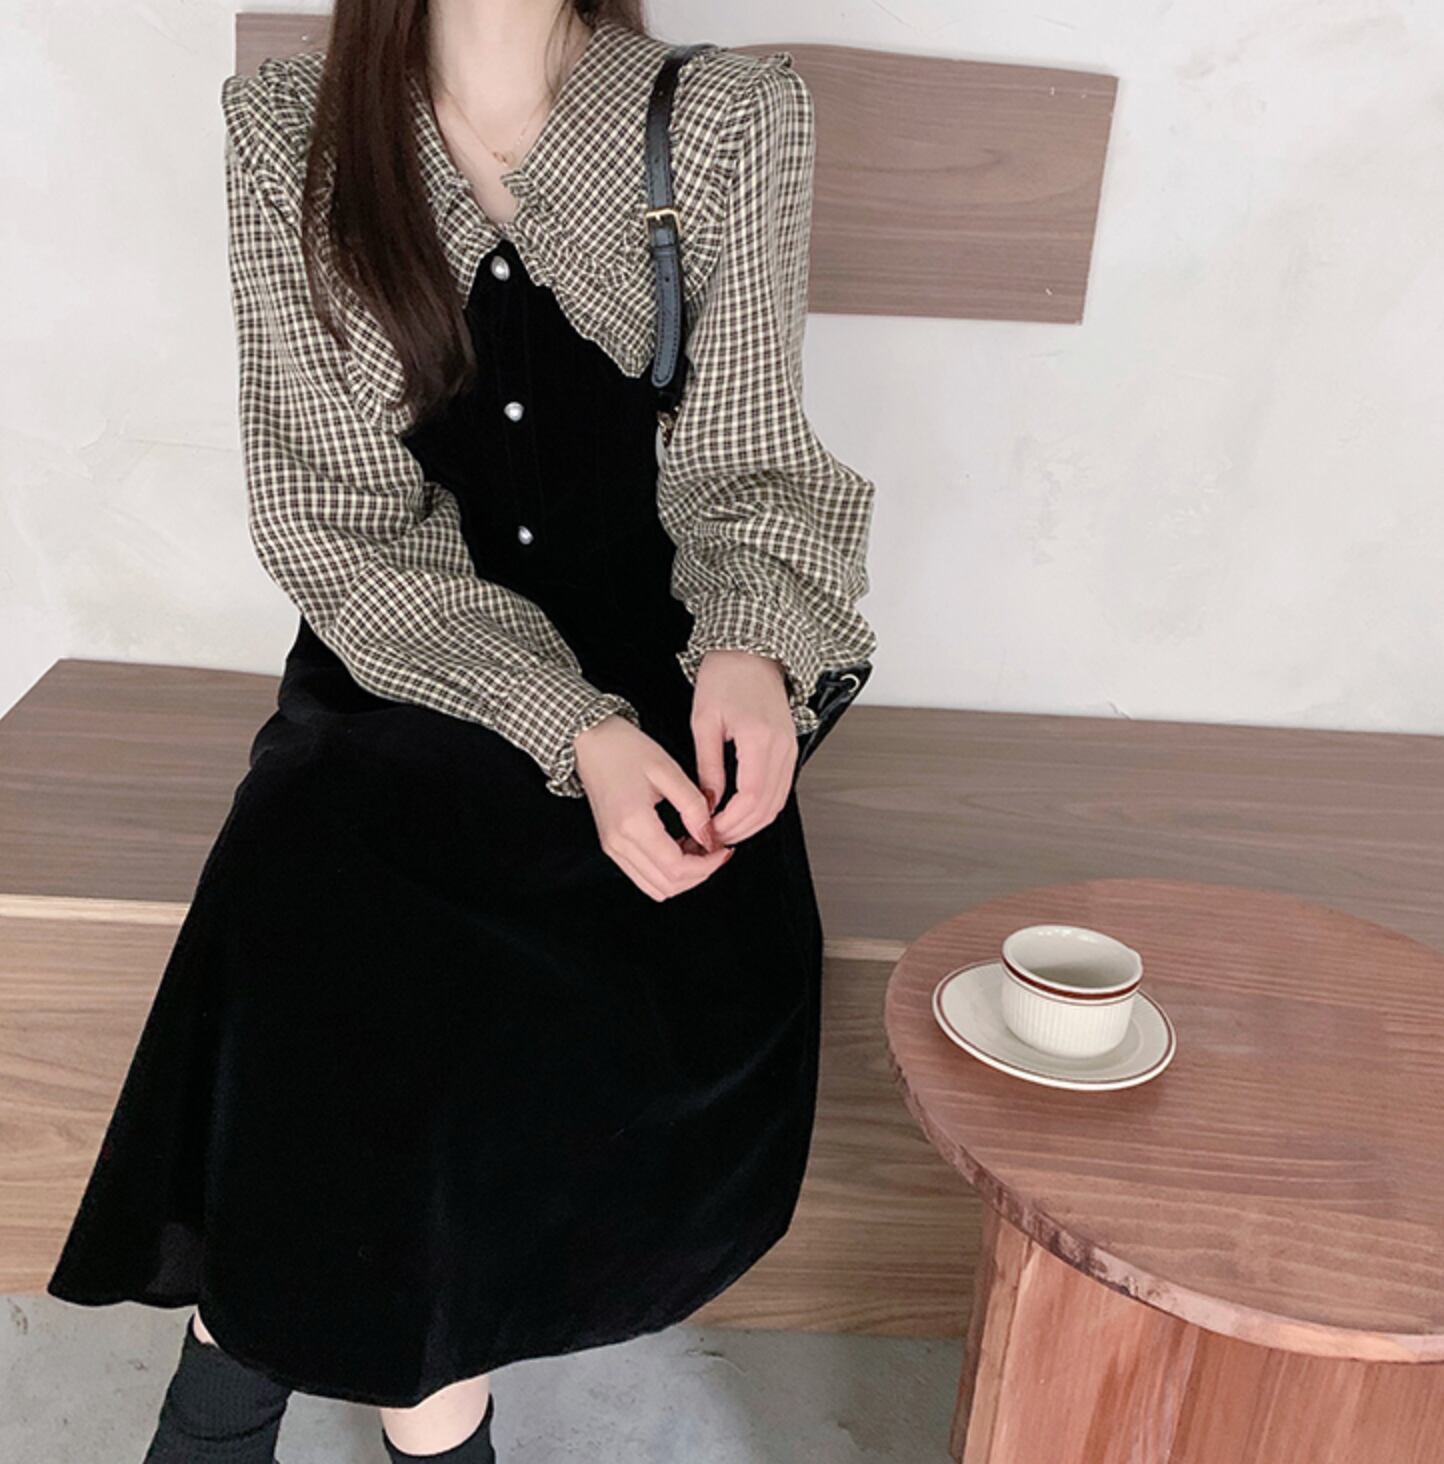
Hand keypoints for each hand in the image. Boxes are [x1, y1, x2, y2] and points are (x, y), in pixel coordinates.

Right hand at [573, 714, 733, 900]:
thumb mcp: (668, 770)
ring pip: (655, 887)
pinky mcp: (612, 846)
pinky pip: (643, 876)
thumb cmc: (626, 749)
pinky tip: (680, 847)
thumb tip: (709, 837)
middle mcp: (619, 843)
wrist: (591, 743)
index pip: (677, 867)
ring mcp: (612, 848)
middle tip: (716, 851)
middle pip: (667, 885)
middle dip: (699, 874)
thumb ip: (693, 806)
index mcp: (633, 823)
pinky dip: (666, 872)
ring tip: (699, 849)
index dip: (707, 865)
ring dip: (683, 876)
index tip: (724, 849)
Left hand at [689, 649, 798, 844]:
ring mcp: (790, 748)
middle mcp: (782, 746)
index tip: (710, 829)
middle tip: (714, 837)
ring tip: (726, 829)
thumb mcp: (704, 721)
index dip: (731, 821)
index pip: (751, 797)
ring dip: (753, 823)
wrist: (751, 651)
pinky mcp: (789, 748)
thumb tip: (709, 801)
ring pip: (778, 802)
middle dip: (741, 829)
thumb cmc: (726, 675)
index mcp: (759, 738)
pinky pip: (782, 788)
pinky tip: (742, 812)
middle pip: (769, 807)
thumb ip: (708, 766)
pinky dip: (763, 807)